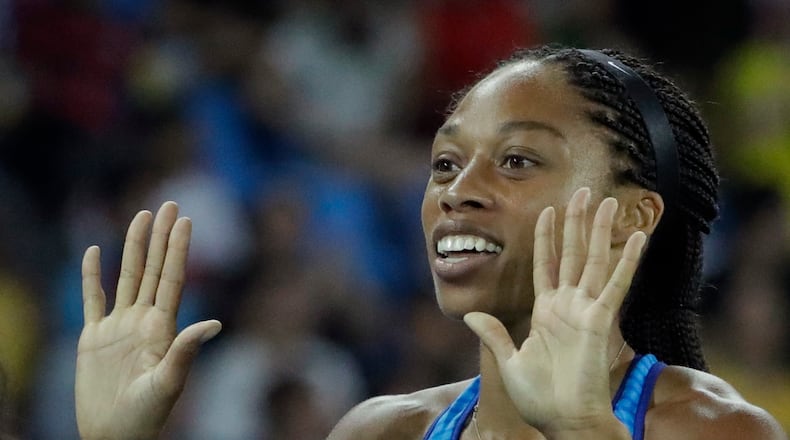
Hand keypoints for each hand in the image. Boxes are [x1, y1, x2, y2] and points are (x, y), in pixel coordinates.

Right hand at [76, 202, 220, 439]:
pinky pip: (92, 300)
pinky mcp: (93, 338)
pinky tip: (95, 252)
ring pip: (126, 276)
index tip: (186, 220)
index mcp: (163, 327)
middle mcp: (142, 320)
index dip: (178, 248)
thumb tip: (214, 323)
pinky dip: (91, 276)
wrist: (113, 436)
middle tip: (169, 203)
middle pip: (152, 268)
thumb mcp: (168, 383)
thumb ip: (185, 351)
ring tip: (140, 216)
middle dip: (160, 236)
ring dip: (132, 246)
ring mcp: (118, 327)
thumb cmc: (146, 416)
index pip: (172, 278)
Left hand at [464, 187, 645, 434]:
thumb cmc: (539, 398)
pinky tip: (637, 237)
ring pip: (593, 261)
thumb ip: (494, 334)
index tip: (547, 210)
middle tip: (584, 191)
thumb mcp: (509, 362)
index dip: (546, 236)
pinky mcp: (599, 322)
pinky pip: (615, 286)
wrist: (563, 421)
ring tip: (607, 201)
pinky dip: (627, 261)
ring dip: (601, 231)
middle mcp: (567, 306)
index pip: (545, 264)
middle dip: (577, 222)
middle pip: (572, 253)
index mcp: (546, 311)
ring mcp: (585, 311)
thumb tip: (472, 315)